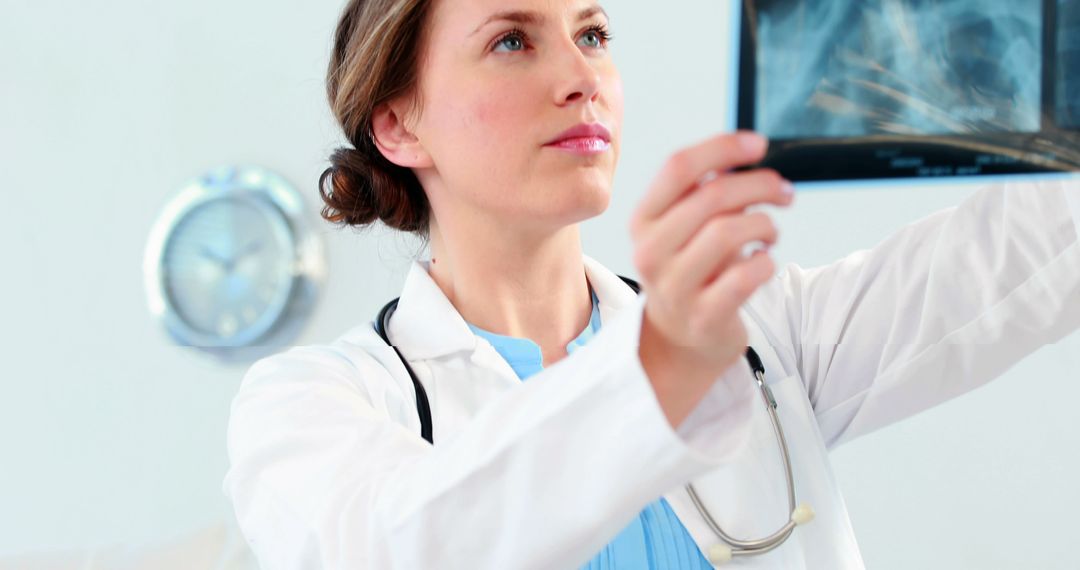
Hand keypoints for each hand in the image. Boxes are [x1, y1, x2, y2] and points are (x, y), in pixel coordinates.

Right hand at [629, 132, 792, 422]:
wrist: (680, 339)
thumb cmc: (692, 271)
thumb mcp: (684, 229)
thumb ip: (706, 192)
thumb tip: (748, 153)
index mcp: (644, 219)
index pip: (678, 167)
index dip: (722, 147)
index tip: (758, 143)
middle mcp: (651, 251)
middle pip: (712, 195)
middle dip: (760, 185)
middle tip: (784, 191)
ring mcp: (674, 287)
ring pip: (729, 232)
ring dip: (764, 224)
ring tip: (770, 231)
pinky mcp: (702, 317)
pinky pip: (745, 276)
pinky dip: (765, 262)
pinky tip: (763, 261)